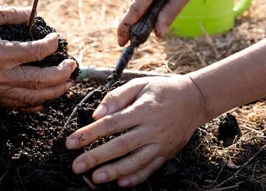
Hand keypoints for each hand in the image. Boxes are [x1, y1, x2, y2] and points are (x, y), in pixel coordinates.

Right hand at [0, 5, 76, 109]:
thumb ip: (12, 14)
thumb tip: (34, 14)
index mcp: (1, 53)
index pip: (38, 51)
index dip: (52, 44)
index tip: (57, 39)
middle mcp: (0, 74)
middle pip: (40, 80)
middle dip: (61, 74)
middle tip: (73, 66)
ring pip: (30, 96)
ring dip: (52, 92)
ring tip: (66, 86)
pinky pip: (13, 104)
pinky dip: (30, 104)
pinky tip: (42, 102)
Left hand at [65, 76, 206, 186]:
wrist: (194, 99)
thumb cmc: (162, 89)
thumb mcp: (140, 84)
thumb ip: (117, 97)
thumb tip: (97, 114)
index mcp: (143, 109)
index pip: (111, 124)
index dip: (90, 133)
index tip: (71, 142)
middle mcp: (152, 129)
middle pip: (121, 145)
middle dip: (97, 157)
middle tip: (76, 165)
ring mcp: (161, 143)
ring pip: (135, 161)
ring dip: (115, 171)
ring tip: (95, 178)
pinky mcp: (167, 153)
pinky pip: (150, 169)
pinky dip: (136, 177)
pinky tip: (121, 183)